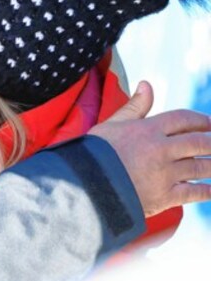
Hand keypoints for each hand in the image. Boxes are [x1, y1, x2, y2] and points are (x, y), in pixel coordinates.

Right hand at [89, 81, 210, 216]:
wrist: (83, 185)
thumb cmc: (94, 153)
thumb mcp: (112, 125)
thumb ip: (134, 106)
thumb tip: (147, 84)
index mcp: (149, 129)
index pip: (184, 119)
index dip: (201, 120)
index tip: (210, 124)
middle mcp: (161, 149)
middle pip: (199, 141)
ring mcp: (165, 174)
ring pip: (201, 167)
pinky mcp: (164, 196)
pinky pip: (195, 192)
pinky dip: (208, 191)